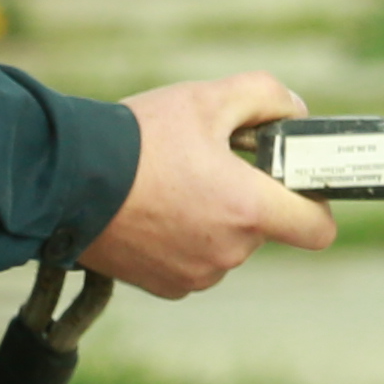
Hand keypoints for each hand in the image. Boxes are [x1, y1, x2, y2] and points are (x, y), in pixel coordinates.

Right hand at [76, 72, 336, 299]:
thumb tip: (296, 112)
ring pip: (226, 245)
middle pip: (263, 230)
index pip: (318, 229)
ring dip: (211, 220)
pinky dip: (181, 241)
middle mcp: (229, 251)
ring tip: (172, 185)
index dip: (314, 204)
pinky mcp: (166, 286)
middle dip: (246, 200)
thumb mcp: (206, 98)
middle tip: (209, 166)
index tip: (292, 184)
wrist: (65, 182)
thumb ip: (266, 96)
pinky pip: (193, 263)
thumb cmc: (138, 139)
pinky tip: (152, 211)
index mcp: (248, 208)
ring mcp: (197, 275)